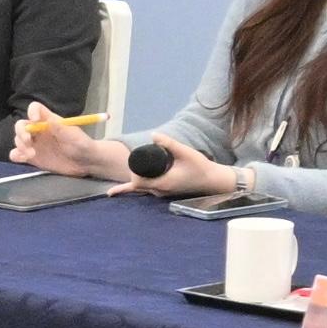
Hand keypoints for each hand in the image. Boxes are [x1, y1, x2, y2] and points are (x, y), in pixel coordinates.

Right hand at [10, 101, 125, 178]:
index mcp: (49, 121)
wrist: (85, 163)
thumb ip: (62, 128)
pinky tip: (23, 158)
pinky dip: (16, 155)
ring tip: (31, 155)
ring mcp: (35, 144)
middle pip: (22, 125)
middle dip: (21, 133)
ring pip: (18, 140)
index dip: (32, 112)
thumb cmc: (82, 144)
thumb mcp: (74, 135)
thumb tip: (50, 120)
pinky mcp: (32, 157)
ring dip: (20, 146)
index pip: (35, 109)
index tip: (34, 120)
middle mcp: (39, 131)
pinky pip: (18, 154)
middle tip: (28, 142)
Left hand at [108, 133, 238, 199]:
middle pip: (137, 185)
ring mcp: (162, 193)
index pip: (137, 182)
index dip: (133, 172)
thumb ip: (169, 143)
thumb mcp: (185, 152)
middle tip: (136, 158)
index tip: (135, 159)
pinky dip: (133, 189)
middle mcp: (160, 191)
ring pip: (142, 188)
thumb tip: (153, 134)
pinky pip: (147, 190)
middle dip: (133, 173)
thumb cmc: (200, 166)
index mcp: (163, 183)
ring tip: (134, 166)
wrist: (212, 180)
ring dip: (136, 178)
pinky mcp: (165, 191)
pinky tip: (114, 192)